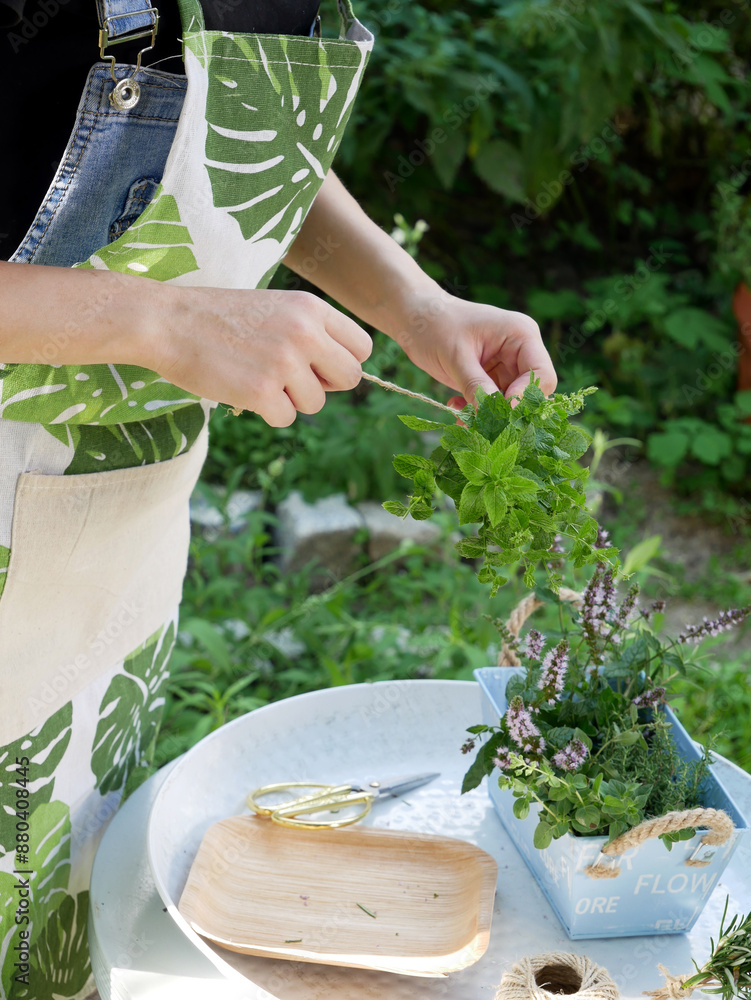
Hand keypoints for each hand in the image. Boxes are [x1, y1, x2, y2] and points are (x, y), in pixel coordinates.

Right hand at [148, 286, 371, 426]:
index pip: (362, 347)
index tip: (318, 366)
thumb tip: (340, 374)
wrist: (167, 322)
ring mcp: (284, 363)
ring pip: (315, 403)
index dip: (342, 362)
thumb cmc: (219, 318)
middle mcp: (305, 333)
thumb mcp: (275, 308)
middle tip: (291, 380)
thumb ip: (310, 333)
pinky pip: (286, 418)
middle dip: (325, 386)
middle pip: (350, 378)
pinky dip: (267, 413)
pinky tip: (244, 390)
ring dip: (290, 400)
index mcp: (311, 309)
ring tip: (257, 377)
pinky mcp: (262, 391)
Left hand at [394, 290, 556, 407]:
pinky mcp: (490, 379)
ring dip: (486, 416)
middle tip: (477, 423)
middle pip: (528, 394)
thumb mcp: (455, 356)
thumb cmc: (435, 325)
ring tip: (460, 416)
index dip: (525, 398)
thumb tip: (493, 418)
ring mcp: (506, 367)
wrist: (414, 319)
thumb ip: (476, 386)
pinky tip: (455, 407)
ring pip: (509, 405)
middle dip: (504, 412)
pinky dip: (476, 412)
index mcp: (521, 335)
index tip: (500, 413)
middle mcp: (520, 352)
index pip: (542, 375)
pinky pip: (492, 405)